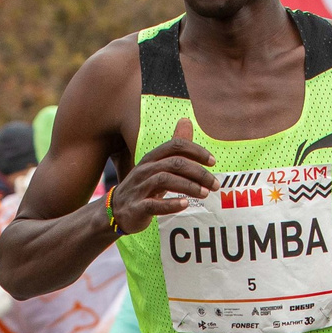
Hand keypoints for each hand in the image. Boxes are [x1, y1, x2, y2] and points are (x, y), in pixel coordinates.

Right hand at [107, 118, 215, 233]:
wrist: (117, 211)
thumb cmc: (143, 186)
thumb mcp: (157, 165)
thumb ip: (174, 148)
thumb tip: (186, 120)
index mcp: (152, 158)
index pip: (175, 146)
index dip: (196, 151)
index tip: (213, 162)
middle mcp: (145, 169)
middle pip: (174, 163)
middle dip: (198, 173)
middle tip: (215, 184)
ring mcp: (139, 188)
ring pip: (165, 180)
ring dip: (188, 186)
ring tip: (205, 194)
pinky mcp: (137, 207)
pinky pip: (153, 204)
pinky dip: (170, 204)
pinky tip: (184, 204)